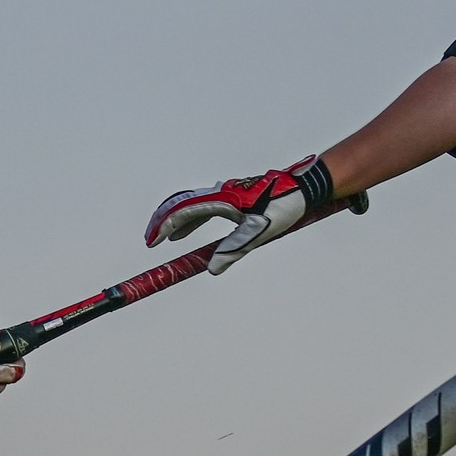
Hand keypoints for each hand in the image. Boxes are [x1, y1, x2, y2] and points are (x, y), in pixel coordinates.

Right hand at [146, 156, 345, 274]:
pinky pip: (203, 205)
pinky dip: (190, 218)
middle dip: (162, 221)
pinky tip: (188, 230)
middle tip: (150, 240)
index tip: (151, 242)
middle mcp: (221, 192)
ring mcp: (226, 192)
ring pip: (191, 203)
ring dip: (175, 219)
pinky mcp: (234, 195)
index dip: (164, 226)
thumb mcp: (259, 233)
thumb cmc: (285, 206)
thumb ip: (233, 250)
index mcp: (223, 200)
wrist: (306, 186)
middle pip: (181, 203)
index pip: (183, 211)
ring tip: (166, 238)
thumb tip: (212, 269)